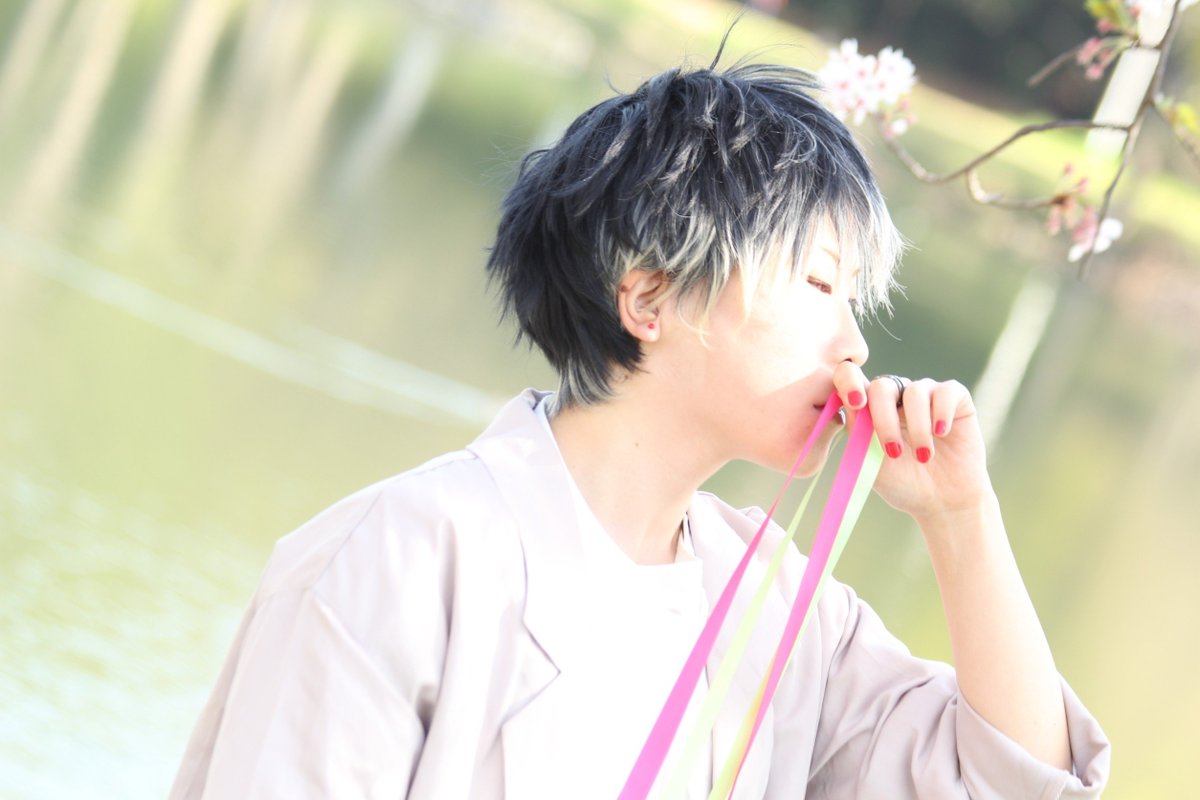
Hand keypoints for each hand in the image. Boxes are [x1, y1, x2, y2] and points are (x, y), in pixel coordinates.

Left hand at [833, 362, 994, 523]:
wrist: (942, 501)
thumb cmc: (902, 483)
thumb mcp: (872, 463)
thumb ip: (859, 434)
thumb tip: (850, 406)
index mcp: (870, 407)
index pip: (852, 378)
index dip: (848, 381)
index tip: (855, 404)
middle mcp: (897, 395)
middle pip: (882, 387)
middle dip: (885, 419)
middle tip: (894, 452)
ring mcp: (926, 394)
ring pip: (915, 391)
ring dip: (917, 427)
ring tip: (924, 457)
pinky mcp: (955, 398)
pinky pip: (946, 391)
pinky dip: (942, 413)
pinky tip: (941, 434)